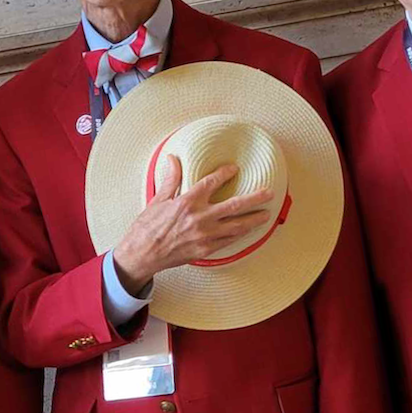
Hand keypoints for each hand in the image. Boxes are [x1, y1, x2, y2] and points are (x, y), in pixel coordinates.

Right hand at [110, 153, 281, 296]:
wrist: (142, 254)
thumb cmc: (147, 227)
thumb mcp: (158, 199)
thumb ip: (171, 179)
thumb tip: (173, 158)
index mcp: (187, 202)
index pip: (212, 182)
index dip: (225, 173)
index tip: (234, 169)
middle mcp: (200, 218)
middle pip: (235, 205)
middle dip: (255, 198)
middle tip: (269, 193)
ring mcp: (205, 235)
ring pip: (237, 226)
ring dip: (254, 219)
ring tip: (266, 215)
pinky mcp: (206, 250)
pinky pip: (229, 241)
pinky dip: (241, 235)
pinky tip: (249, 231)